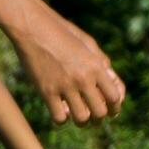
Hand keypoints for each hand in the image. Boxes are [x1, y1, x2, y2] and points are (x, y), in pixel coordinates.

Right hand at [12, 7, 125, 125]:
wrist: (33, 27)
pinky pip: (59, 118)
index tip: (111, 111)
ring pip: (81, 119)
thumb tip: (111, 80)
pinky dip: (61, 118)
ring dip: (81, 121)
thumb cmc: (61, 32)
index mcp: (96, 66)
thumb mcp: (86, 42)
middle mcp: (83, 78)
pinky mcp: (47, 92)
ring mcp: (65, 86)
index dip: (115, 108)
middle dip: (99, 119)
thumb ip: (100, 61)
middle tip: (93, 118)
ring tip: (77, 116)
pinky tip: (59, 110)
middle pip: (100, 113)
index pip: (115, 97)